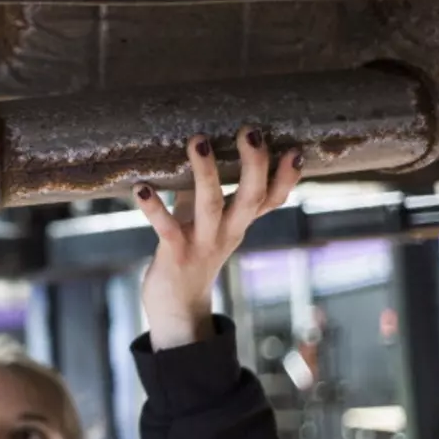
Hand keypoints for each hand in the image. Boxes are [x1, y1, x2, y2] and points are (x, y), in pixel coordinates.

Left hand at [134, 127, 301, 350]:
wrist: (176, 307)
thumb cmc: (189, 252)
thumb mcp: (205, 220)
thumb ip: (206, 190)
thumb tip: (202, 146)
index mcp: (238, 224)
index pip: (272, 200)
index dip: (287, 178)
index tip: (296, 150)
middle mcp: (227, 233)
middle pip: (251, 198)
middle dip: (254, 164)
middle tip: (251, 131)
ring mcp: (202, 245)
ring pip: (210, 206)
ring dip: (206, 173)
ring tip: (199, 141)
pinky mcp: (175, 255)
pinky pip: (165, 228)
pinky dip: (154, 207)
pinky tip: (142, 188)